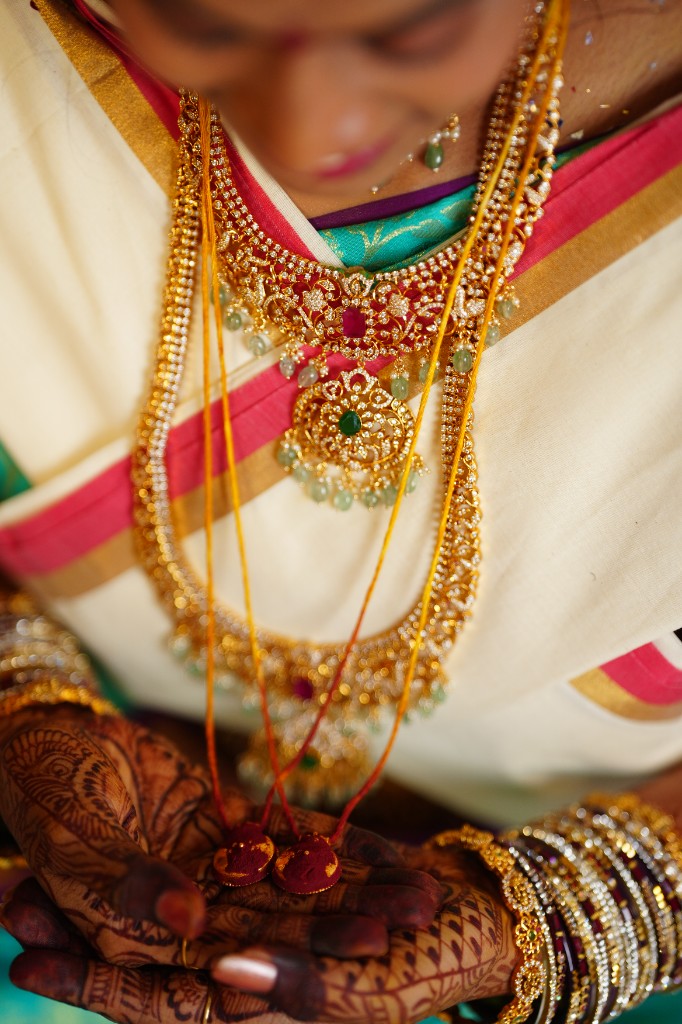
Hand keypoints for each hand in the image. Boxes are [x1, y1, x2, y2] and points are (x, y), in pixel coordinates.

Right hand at [0, 711, 441, 972]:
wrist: (46, 739)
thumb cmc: (42, 795)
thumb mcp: (75, 845)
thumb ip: (130, 889)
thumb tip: (191, 920)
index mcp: (145, 945)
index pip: (233, 964)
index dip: (298, 960)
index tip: (362, 953)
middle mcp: (187, 921)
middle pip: (278, 931)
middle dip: (346, 926)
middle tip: (415, 918)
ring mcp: (210, 876)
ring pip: (289, 888)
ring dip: (352, 889)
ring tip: (419, 890)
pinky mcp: (222, 833)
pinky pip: (280, 842)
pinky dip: (326, 844)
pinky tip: (377, 846)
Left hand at [2, 846, 513, 1023]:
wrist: (485, 917)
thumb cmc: (435, 969)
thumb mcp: (365, 992)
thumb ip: (297, 986)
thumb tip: (218, 974)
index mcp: (255, 1002)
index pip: (155, 1000)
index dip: (90, 982)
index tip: (24, 959)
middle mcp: (242, 957)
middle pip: (146, 949)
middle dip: (81, 927)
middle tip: (8, 894)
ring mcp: (256, 908)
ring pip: (170, 898)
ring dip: (113, 884)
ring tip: (47, 856)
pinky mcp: (275, 866)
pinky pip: (211, 855)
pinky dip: (173, 840)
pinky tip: (131, 813)